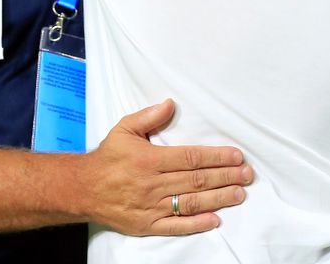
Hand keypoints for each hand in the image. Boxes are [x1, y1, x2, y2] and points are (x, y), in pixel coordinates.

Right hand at [78, 99, 251, 235]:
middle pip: (196, 180)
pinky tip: (215, 219)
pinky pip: (177, 226)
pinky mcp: (148, 225)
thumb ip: (149, 117)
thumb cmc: (107, 158)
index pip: (191, 157)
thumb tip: (171, 104)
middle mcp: (152, 184)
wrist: (82, 189)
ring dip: (218, 198)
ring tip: (239, 194)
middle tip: (247, 175)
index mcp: (149, 160)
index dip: (216, 157)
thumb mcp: (124, 129)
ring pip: (191, 203)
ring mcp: (151, 207)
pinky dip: (197, 223)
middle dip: (225, 176)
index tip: (236, 156)